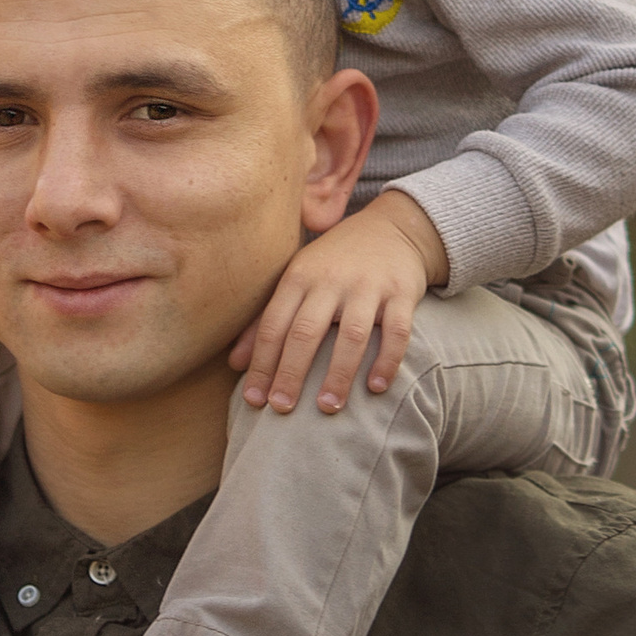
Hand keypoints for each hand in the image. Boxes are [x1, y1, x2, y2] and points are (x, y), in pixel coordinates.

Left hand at [228, 190, 450, 415]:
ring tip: (327, 407)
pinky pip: (396, 331)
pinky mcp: (402, 293)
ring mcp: (368, 286)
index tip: (254, 399)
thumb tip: (234, 364)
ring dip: (338, 374)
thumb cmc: (334, 262)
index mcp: (299, 276)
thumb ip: (267, 319)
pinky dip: (387, 360)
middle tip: (281, 407)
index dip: (261, 363)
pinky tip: (376, 387)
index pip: (273, 324)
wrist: (392, 228)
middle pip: (306, 331)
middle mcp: (331, 280)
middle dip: (291, 372)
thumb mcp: (297, 279)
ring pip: (352, 335)